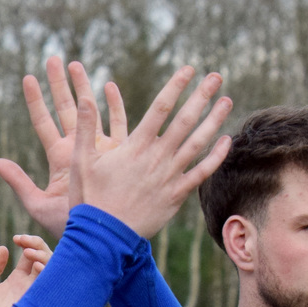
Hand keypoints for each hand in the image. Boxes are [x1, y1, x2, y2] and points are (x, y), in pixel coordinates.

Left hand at [0, 58, 126, 237]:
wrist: (100, 239)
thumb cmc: (69, 226)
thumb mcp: (38, 204)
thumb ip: (18, 183)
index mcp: (59, 158)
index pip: (43, 122)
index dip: (36, 101)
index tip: (27, 78)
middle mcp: (79, 149)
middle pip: (67, 110)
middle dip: (60, 85)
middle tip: (53, 59)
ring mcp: (100, 150)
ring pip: (91, 111)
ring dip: (84, 88)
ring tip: (76, 64)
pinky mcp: (121, 155)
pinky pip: (118, 125)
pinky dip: (114, 106)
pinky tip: (108, 87)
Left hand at [0, 236, 51, 306]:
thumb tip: (4, 249)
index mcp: (17, 281)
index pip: (30, 255)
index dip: (28, 242)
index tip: (16, 239)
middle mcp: (30, 285)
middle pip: (45, 257)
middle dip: (38, 244)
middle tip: (23, 242)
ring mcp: (37, 292)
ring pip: (53, 267)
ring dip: (44, 255)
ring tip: (28, 253)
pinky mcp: (41, 300)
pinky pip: (53, 282)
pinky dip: (49, 270)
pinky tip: (37, 265)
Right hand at [69, 66, 232, 240]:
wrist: (104, 237)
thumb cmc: (89, 199)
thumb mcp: (81, 162)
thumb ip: (86, 129)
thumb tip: (85, 99)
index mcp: (135, 147)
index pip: (160, 108)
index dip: (176, 86)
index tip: (188, 70)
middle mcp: (157, 158)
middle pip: (185, 120)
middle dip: (201, 95)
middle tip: (216, 76)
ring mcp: (170, 177)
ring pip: (198, 143)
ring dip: (214, 120)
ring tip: (226, 100)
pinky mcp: (176, 196)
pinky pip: (201, 173)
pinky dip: (216, 157)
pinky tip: (226, 141)